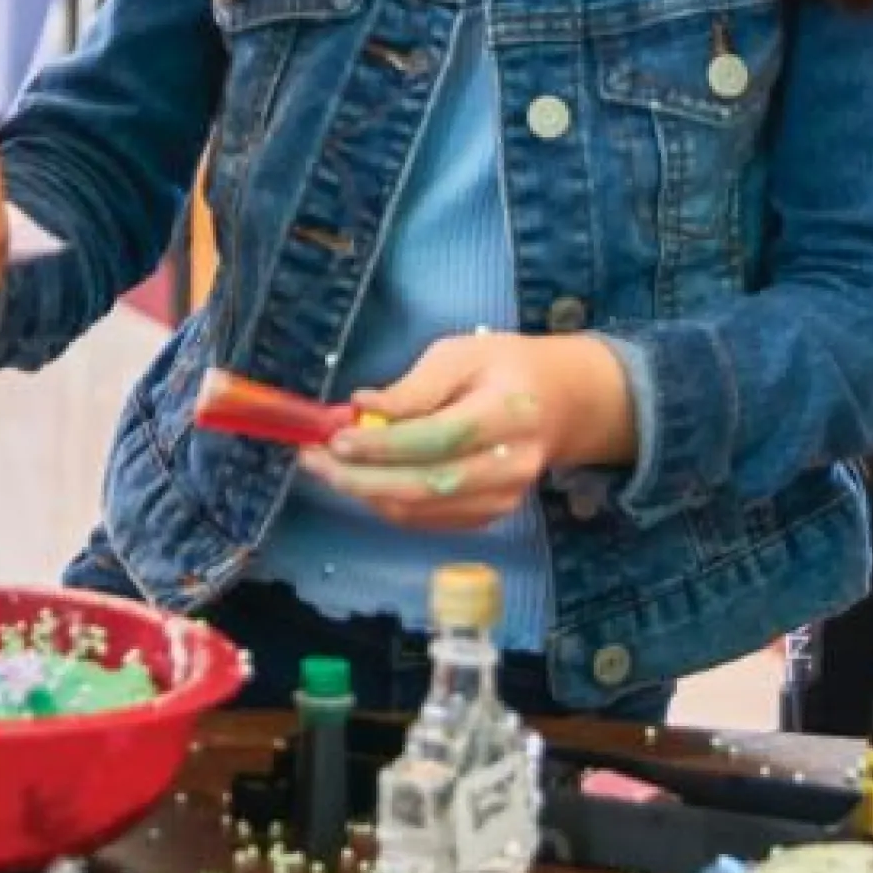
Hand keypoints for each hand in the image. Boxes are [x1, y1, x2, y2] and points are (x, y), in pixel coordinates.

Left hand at [296, 333, 635, 533]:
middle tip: (312, 461)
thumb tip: (363, 408)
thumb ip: (414, 385)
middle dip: (360, 479)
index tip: (335, 438)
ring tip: (325, 468)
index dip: (383, 445)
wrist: (560, 404)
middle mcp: (511, 466)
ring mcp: (504, 499)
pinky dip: (386, 503)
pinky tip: (360, 480)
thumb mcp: (461, 353)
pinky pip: (427, 520)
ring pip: (421, 511)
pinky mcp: (490, 516)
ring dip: (364, 494)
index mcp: (509, 414)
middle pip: (426, 486)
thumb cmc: (503, 368)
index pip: (439, 439)